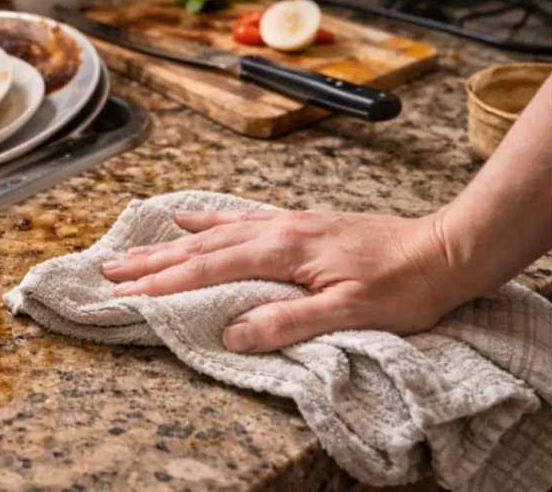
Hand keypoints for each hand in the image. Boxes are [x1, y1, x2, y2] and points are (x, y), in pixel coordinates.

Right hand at [102, 210, 470, 352]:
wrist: (442, 249)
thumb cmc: (401, 286)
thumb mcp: (350, 313)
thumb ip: (289, 321)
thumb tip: (232, 333)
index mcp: (282, 251)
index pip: (208, 268)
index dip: (163, 283)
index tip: (124, 292)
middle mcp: (275, 230)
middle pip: (199, 246)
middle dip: (151, 260)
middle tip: (109, 269)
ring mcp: (284, 223)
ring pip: (213, 231)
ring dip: (169, 242)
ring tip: (133, 247)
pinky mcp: (297, 223)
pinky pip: (237, 218)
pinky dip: (206, 220)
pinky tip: (190, 218)